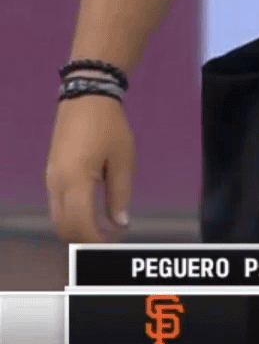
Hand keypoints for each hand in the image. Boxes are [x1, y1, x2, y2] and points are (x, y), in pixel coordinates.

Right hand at [46, 94, 134, 242]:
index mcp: (75, 181)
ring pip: (56, 218)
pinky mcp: (51, 174)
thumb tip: (120, 223)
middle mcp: (56, 184)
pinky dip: (70, 216)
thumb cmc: (109, 127)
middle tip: (108, 241)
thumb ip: (120, 194)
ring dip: (76, 229)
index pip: (79, 224)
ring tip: (102, 230)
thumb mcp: (123, 160)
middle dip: (83, 239)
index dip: (95, 240)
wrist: (85, 99)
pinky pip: (56, 205)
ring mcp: (50, 179)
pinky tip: (90, 215)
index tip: (113, 244)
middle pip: (63, 226)